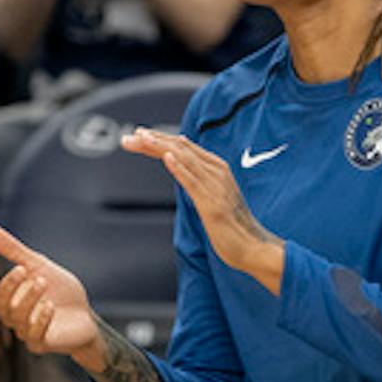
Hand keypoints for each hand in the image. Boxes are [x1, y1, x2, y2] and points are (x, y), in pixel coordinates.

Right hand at [0, 226, 100, 363]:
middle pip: (0, 305)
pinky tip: (50, 306)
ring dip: (28, 298)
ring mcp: (26, 332)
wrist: (87, 315)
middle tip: (24, 270)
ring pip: (16, 318)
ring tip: (43, 282)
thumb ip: (15, 251)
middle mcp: (12, 318)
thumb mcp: (39, 266)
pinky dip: (41, 320)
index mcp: (7, 301)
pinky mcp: (43, 344)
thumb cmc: (60, 291)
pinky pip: (34, 336)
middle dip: (9, 286)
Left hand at [121, 129, 284, 293]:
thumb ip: (200, 180)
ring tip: (141, 138)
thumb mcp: (214, 197)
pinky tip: (166, 158)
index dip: (161, 139)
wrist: (253, 247)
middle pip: (181, 149)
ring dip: (161, 147)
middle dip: (153, 140)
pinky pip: (194, 182)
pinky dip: (180, 168)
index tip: (138, 135)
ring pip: (185, 160)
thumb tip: (180, 167)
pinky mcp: (213, 204)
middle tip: (128, 136)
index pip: (185, 147)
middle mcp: (217, 173)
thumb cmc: (234, 226)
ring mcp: (216, 188)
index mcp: (218, 169)